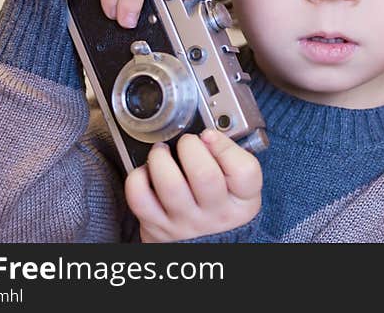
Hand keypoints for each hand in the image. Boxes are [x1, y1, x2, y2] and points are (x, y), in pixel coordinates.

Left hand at [124, 129, 262, 241]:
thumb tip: (208, 135)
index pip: (244, 170)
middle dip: (190, 146)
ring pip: (169, 183)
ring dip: (161, 157)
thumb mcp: (240, 190)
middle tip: (187, 142)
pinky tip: (148, 173)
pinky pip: (140, 199)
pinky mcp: (157, 227)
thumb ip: (230, 160)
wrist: (206, 249)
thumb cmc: (221, 210)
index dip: (224, 145)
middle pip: (204, 174)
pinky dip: (138, 178)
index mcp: (242, 202)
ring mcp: (185, 222)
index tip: (210, 136)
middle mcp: (215, 214)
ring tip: (162, 152)